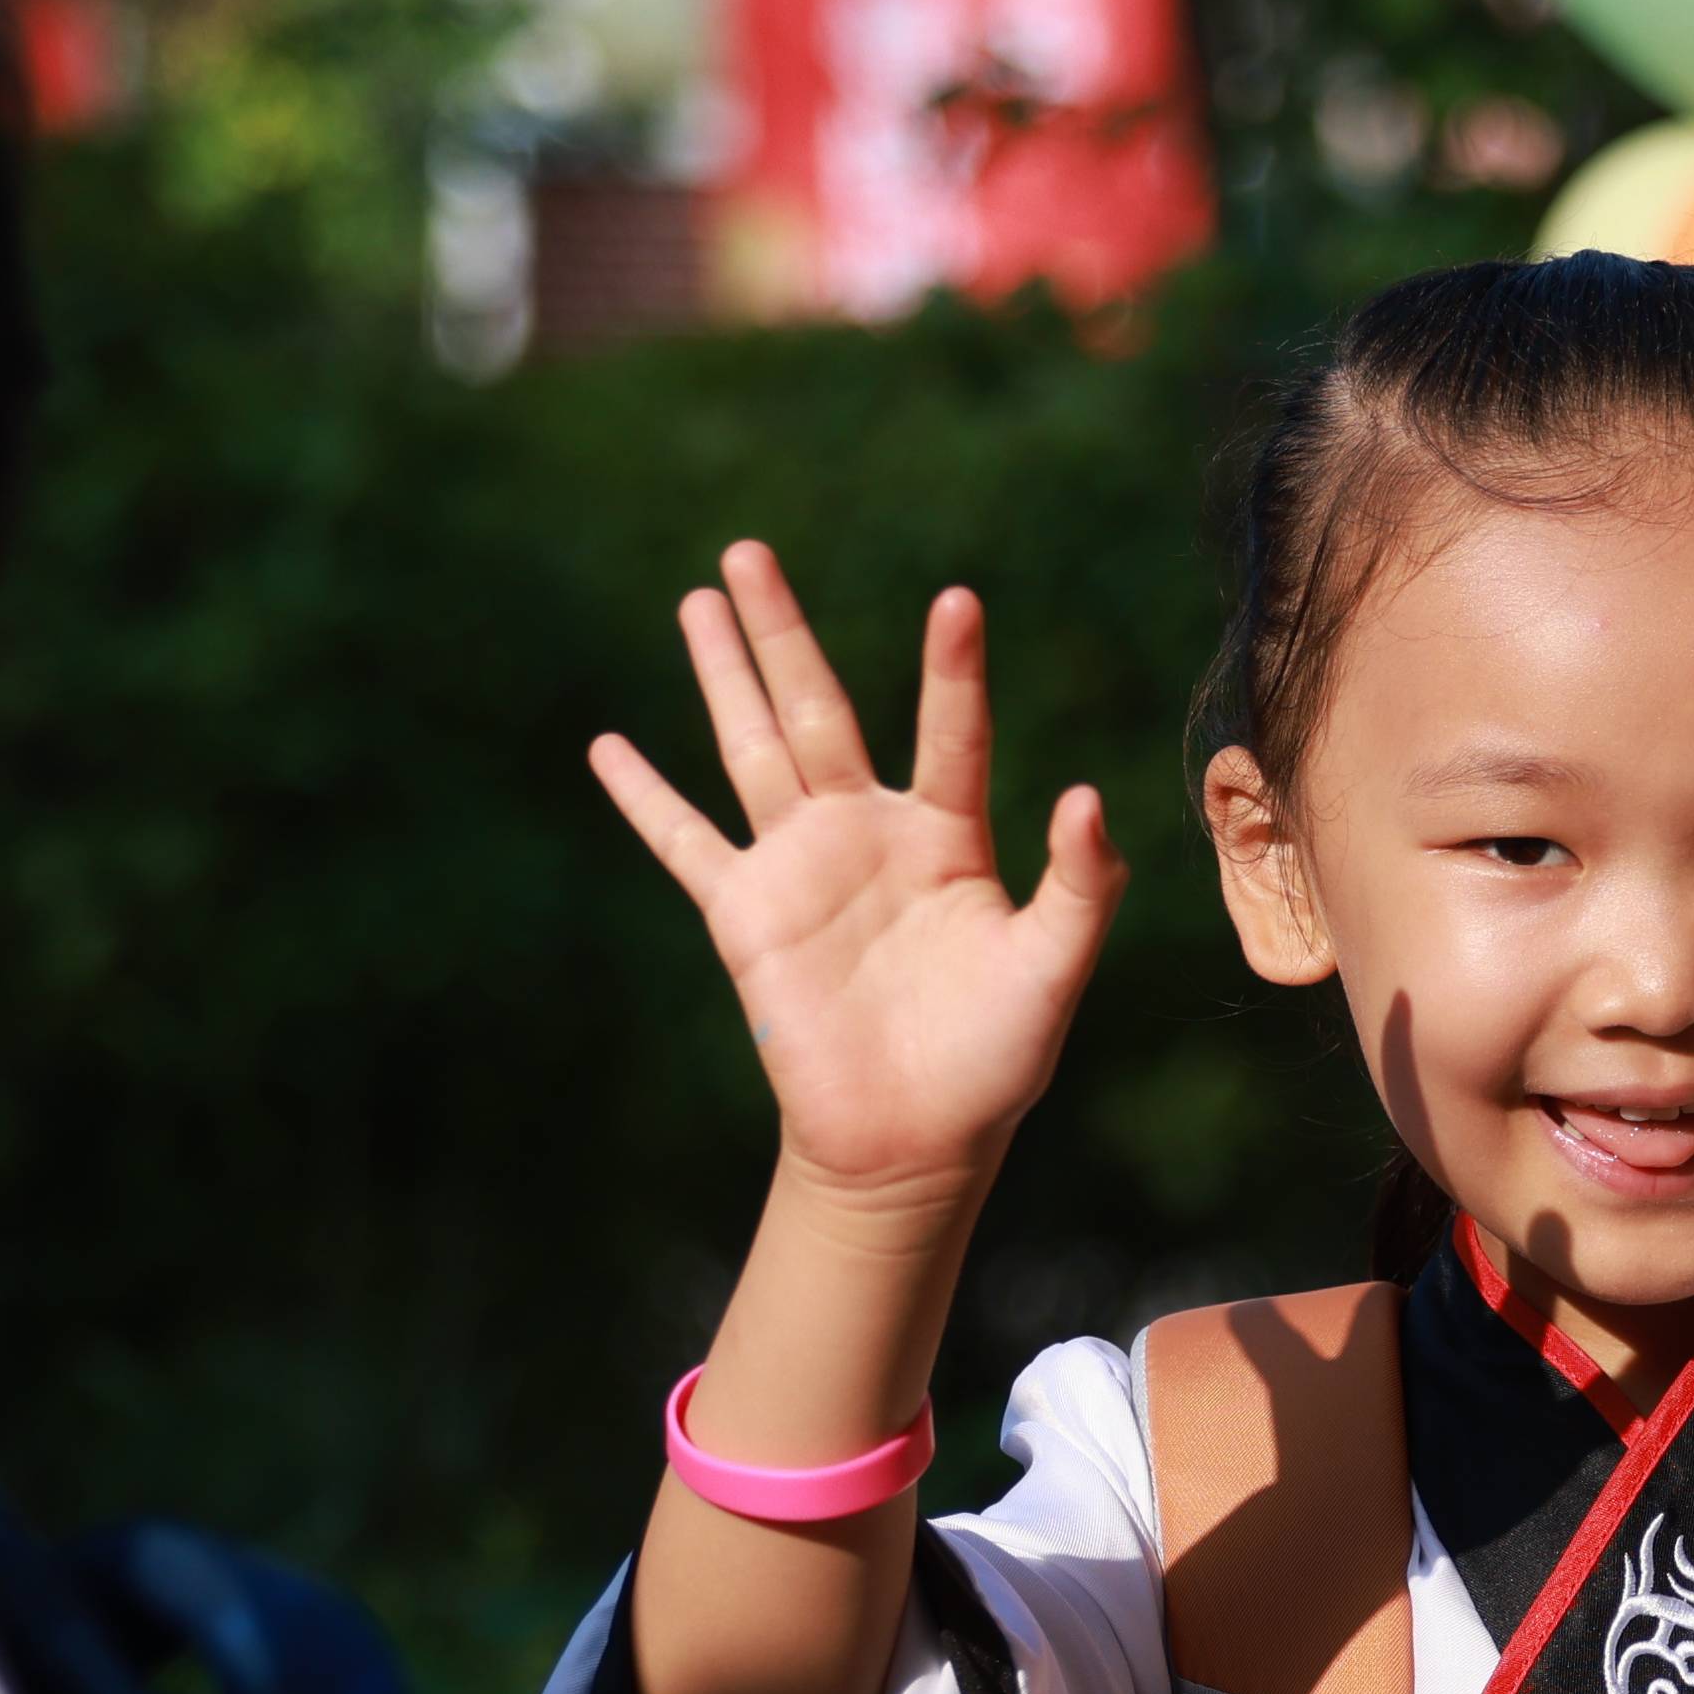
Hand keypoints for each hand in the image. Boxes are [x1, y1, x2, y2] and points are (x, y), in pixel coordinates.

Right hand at [586, 544, 1120, 1203]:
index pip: (950, 734)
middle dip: (781, 629)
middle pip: (819, 708)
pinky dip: (647, 799)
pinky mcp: (746, 917)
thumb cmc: (995, 1062)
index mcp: (947, 837)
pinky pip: (686, 845)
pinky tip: (608, 748)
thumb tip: (1084, 796)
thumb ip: (1077, 885)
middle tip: (747, 549)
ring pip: (752, 748)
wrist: (914, 1144)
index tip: (955, 599)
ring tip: (697, 597)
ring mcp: (800, 868)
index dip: (951, 671)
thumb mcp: (1053, 970)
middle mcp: (867, 833)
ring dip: (722, 676)